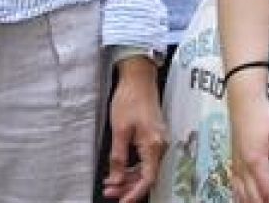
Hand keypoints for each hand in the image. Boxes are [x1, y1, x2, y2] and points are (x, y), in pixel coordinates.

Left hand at [101, 58, 164, 201]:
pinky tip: (119, 170)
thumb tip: (116, 180)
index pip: (147, 179)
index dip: (134, 193)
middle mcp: (160, 146)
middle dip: (127, 187)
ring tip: (109, 184)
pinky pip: (145, 159)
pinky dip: (132, 167)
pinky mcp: (154, 137)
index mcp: (153, 145)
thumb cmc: (129, 99)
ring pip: (145, 169)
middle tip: (109, 192)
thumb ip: (118, 158)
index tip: (122, 202)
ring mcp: (158, 141)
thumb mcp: (119, 130)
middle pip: (147, 176)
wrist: (139, 78)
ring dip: (128, 178)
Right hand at [227, 89, 268, 202]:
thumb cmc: (263, 116)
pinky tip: (248, 200)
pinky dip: (241, 198)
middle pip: (253, 198)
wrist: (244, 103)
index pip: (267, 191)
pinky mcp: (234, 163)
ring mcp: (236, 167)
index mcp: (255, 161)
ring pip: (242, 195)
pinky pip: (235, 188)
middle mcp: (243, 168)